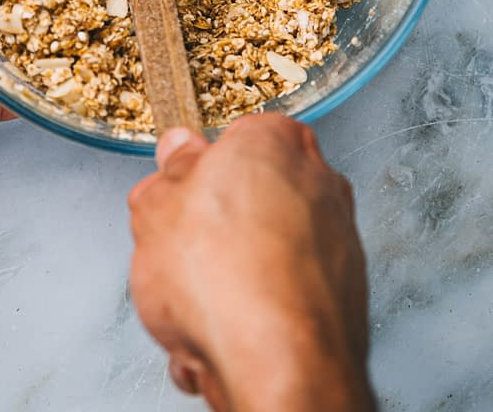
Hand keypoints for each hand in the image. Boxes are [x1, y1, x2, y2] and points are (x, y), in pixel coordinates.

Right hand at [129, 114, 375, 411]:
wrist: (280, 364)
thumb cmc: (225, 279)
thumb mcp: (156, 209)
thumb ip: (168, 174)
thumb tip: (176, 153)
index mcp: (274, 139)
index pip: (232, 140)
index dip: (196, 174)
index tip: (177, 197)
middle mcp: (318, 179)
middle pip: (250, 197)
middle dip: (216, 230)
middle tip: (182, 256)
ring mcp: (339, 236)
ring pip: (266, 251)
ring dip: (233, 280)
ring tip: (200, 310)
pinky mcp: (347, 292)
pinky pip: (285, 294)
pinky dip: (259, 314)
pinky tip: (226, 337)